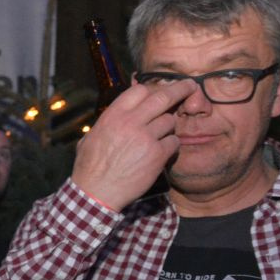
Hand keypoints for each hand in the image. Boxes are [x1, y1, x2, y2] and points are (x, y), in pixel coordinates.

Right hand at [71, 78, 195, 210]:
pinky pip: (174, 142)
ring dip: (168, 128)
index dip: (149, 92)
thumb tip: (113, 118)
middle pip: (163, 97)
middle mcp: (130, 122)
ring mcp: (146, 138)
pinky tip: (161, 153)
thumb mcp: (89, 139)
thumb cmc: (89, 168)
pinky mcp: (157, 154)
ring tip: (159, 139)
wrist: (96, 193)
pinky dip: (171, 146)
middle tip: (190, 86)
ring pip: (170, 121)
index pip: (139, 90)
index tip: (156, 94)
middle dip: (180, 89)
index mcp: (112, 116)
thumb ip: (106, 125)